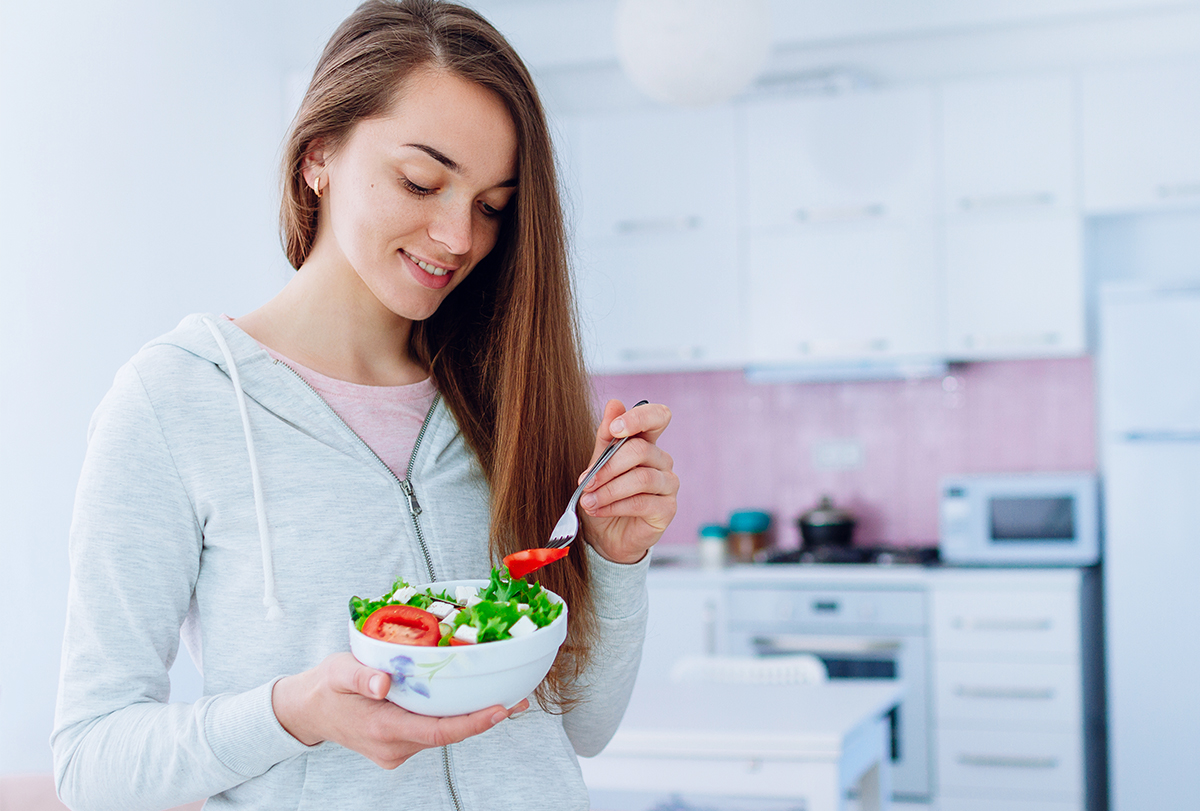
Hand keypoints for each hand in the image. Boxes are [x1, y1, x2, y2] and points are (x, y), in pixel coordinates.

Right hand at [272, 652, 528, 768]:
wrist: (308, 710)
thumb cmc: (326, 686)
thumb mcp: (338, 672)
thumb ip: (361, 676)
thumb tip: (384, 682)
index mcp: (381, 729)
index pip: (436, 732)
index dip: (471, 724)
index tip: (499, 710)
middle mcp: (394, 747)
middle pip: (447, 734)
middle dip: (483, 717)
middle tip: (519, 699)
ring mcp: (397, 750)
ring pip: (442, 733)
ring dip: (471, 717)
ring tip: (506, 696)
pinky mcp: (400, 745)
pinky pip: (433, 731)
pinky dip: (453, 717)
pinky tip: (471, 699)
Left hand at [579, 399, 678, 564]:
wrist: (604, 536)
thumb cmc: (603, 497)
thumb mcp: (597, 466)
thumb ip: (605, 439)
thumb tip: (614, 404)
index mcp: (647, 443)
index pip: (658, 417)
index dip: (639, 417)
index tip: (614, 429)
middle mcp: (662, 460)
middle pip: (640, 450)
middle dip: (608, 466)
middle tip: (586, 481)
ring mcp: (668, 485)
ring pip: (641, 478)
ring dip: (608, 490)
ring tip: (588, 501)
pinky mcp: (667, 509)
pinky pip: (642, 502)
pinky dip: (615, 505)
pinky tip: (599, 510)